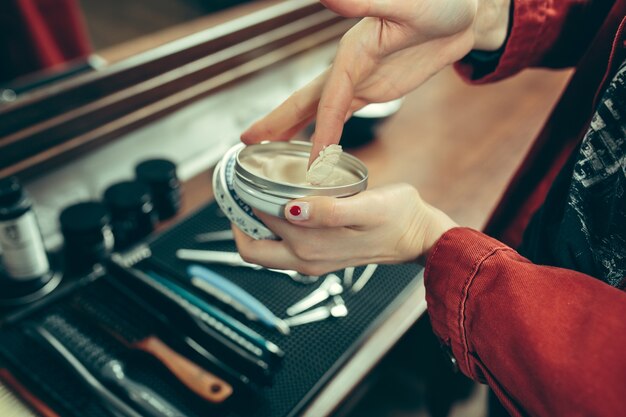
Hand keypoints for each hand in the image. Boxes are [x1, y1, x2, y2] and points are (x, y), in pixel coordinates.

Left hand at [232, 184, 457, 275]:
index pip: (257, 225)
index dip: (242, 201)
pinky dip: (271, 228)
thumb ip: (329, 212)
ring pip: (265, 249)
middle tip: (239, 188)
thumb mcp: (367, 209)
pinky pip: (282, 247)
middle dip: (238, 218)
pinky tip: (280, 203)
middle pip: (252, 246)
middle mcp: (305, 259)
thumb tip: (291, 210)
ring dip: (253, 224)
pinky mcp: (320, 257)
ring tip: (255, 192)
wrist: (419, 236)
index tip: (237, 178)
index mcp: (310, 247)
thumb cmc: (399, 218)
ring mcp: (311, 261)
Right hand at [241, 0, 510, 164]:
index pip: (330, 98)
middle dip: (278, 123)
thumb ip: (365, 0)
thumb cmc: (441, 2)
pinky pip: (343, 114)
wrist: (465, 13)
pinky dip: (326, 130)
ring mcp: (361, 79)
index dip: (320, 128)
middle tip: (248, 143)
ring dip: (294, 129)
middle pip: (306, 100)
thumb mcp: (406, 2)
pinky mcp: (375, 88)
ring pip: (320, 110)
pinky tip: (317, 142)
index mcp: (353, 52)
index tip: (313, 158)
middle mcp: (349, 67)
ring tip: (270, 146)